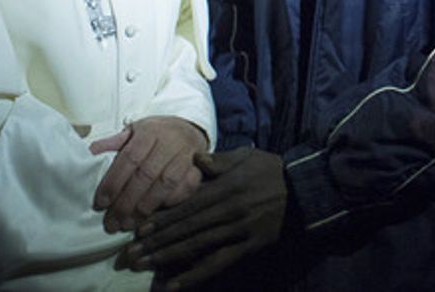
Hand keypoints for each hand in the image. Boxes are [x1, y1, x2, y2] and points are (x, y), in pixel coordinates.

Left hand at [89, 116, 206, 232]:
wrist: (190, 130)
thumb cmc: (156, 135)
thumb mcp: (135, 131)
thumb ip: (114, 143)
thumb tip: (89, 153)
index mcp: (150, 131)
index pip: (130, 158)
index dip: (114, 182)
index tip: (100, 203)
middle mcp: (170, 142)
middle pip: (146, 175)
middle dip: (126, 202)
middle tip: (111, 223)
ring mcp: (186, 157)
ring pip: (165, 185)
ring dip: (145, 208)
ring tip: (127, 225)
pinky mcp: (198, 170)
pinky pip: (186, 190)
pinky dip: (170, 204)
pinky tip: (153, 217)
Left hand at [120, 148, 288, 287]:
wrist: (304, 191)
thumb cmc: (272, 171)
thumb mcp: (248, 156)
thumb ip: (220, 161)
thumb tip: (195, 159)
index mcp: (227, 187)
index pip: (188, 205)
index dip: (163, 218)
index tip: (139, 229)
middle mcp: (229, 210)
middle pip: (187, 228)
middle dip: (156, 242)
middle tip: (130, 254)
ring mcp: (238, 231)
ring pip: (197, 247)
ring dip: (167, 258)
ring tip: (144, 266)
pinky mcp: (248, 247)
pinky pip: (218, 263)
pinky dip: (194, 275)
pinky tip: (174, 285)